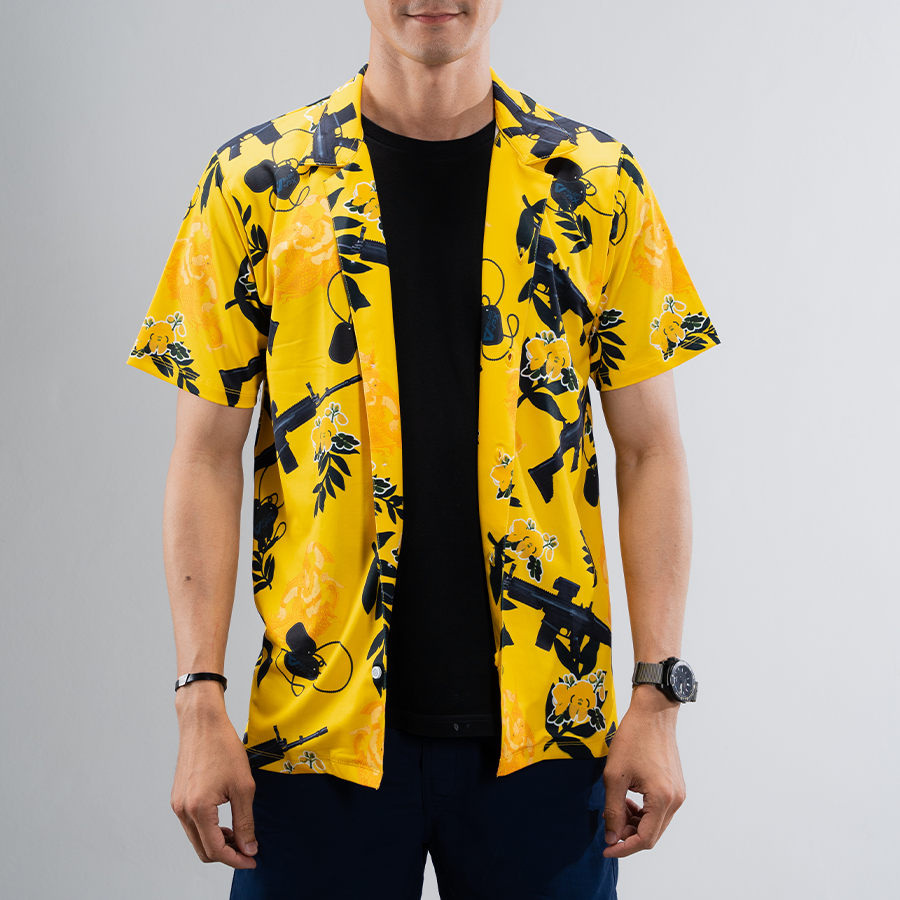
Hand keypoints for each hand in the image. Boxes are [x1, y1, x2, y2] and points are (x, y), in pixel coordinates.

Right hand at [171, 683, 257, 868]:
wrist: (203, 723)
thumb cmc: (223, 748)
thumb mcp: (243, 786)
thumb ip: (245, 821)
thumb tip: (248, 848)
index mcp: (198, 809)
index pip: (215, 850)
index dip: (236, 859)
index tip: (253, 859)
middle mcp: (182, 810)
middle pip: (203, 849)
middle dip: (226, 854)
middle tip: (248, 849)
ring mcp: (177, 804)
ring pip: (196, 838)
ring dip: (217, 842)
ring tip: (239, 835)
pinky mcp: (177, 797)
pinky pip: (192, 824)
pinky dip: (208, 829)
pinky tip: (225, 822)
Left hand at [602, 686, 685, 857]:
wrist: (653, 713)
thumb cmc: (633, 738)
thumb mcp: (615, 775)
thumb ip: (613, 810)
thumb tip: (612, 837)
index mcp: (662, 799)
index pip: (645, 839)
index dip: (624, 848)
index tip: (606, 848)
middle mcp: (676, 800)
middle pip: (652, 834)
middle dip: (628, 836)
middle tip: (608, 827)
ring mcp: (679, 793)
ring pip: (656, 823)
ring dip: (636, 824)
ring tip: (616, 811)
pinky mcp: (676, 786)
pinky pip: (660, 810)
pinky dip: (644, 812)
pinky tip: (628, 802)